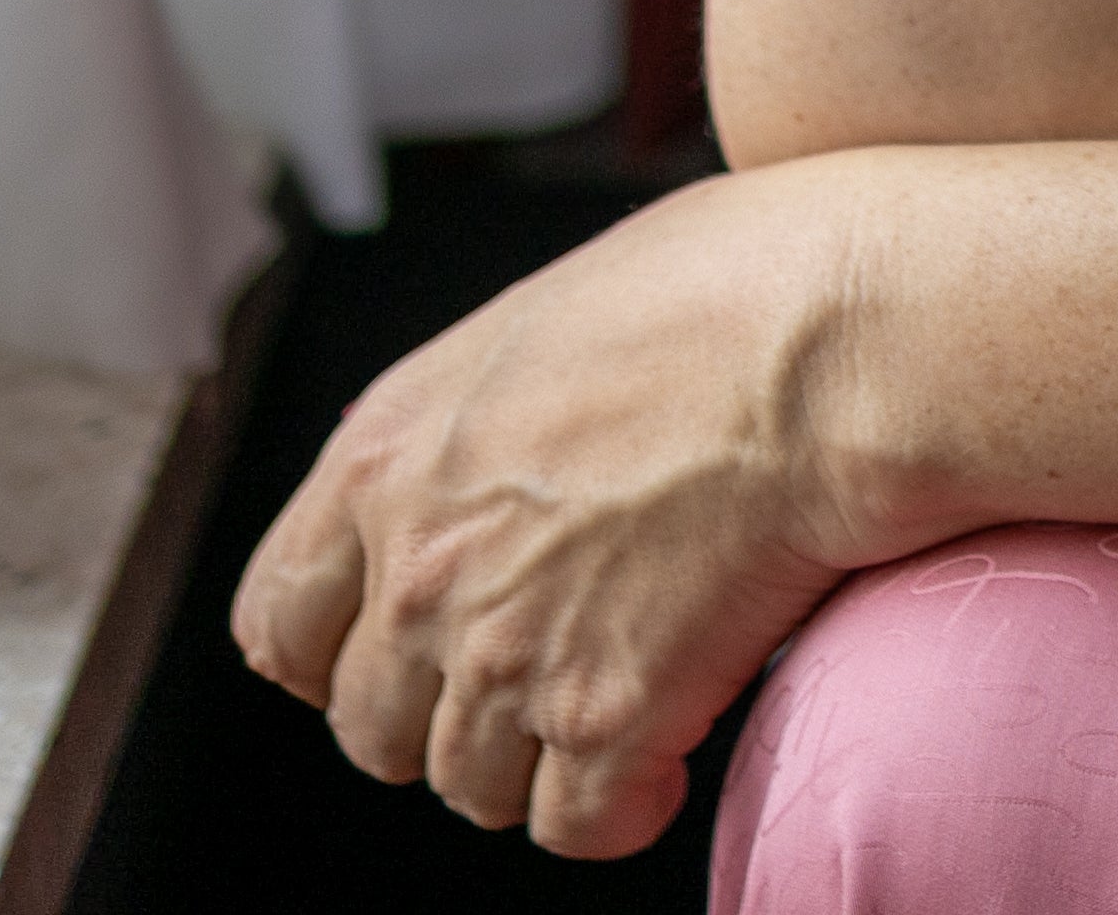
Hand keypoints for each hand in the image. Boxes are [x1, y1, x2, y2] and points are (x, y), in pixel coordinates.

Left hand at [226, 169, 893, 857]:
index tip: (399, 657)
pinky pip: (577, 827)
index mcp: (384, 459)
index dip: (336, 656)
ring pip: (472, 788)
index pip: (279, 624)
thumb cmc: (728, 290)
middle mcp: (420, 569)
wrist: (838, 343)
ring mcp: (504, 655)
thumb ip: (474, 425)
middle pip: (373, 730)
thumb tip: (496, 470)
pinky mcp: (606, 719)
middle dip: (445, 717)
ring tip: (619, 696)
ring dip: (538, 761)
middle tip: (534, 674)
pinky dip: (623, 804)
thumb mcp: (540, 324)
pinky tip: (671, 747)